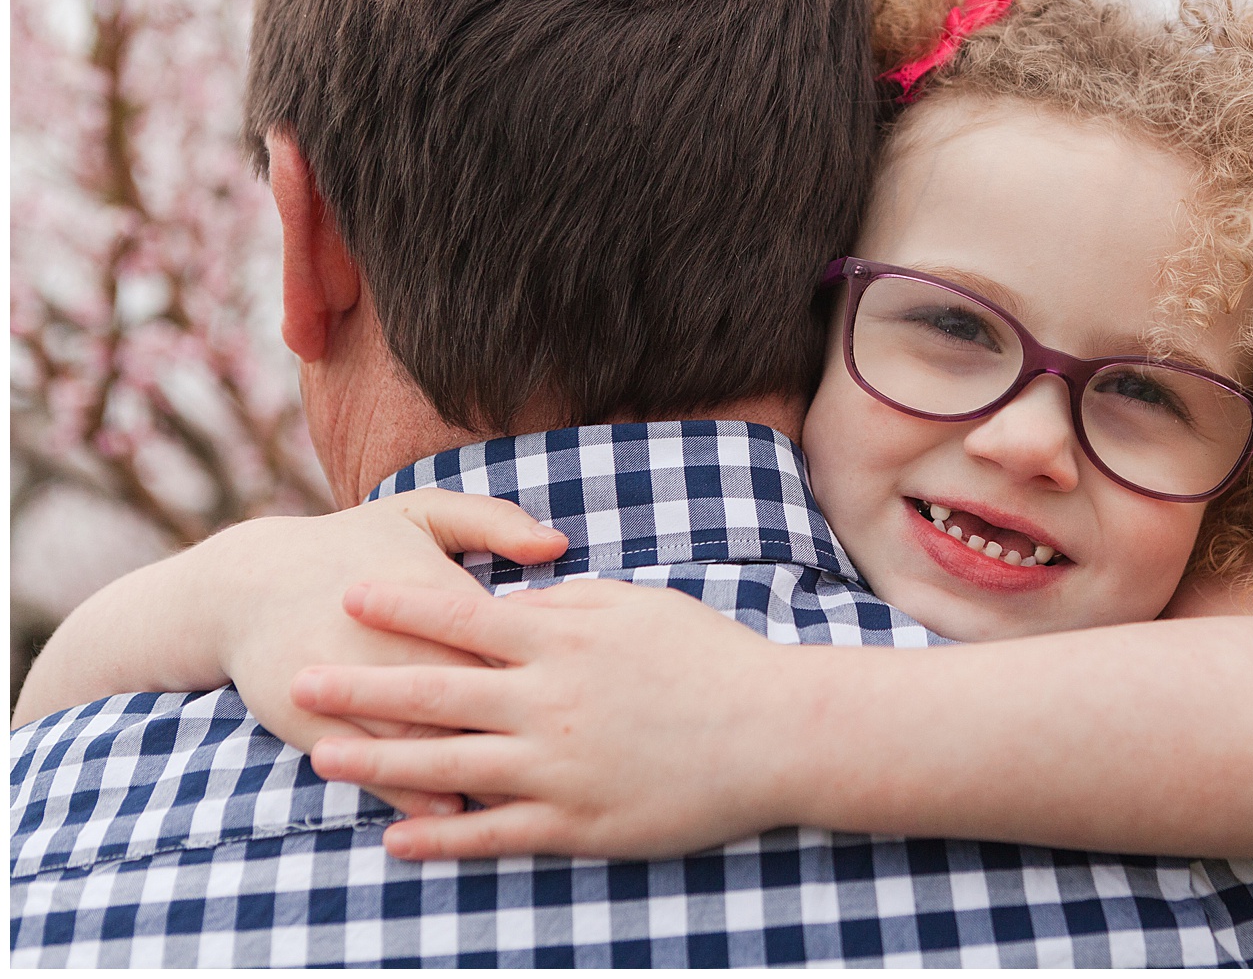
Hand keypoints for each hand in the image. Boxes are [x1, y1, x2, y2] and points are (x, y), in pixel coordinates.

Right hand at [207, 490, 566, 815]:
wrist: (248, 583)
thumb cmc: (355, 543)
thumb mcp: (422, 513)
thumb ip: (492, 522)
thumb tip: (558, 546)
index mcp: (429, 589)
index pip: (507, 640)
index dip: (550, 671)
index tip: (592, 693)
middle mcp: (390, 641)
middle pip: (473, 699)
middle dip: (524, 730)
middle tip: (581, 757)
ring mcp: (348, 687)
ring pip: (424, 742)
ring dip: (475, 773)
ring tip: (530, 797)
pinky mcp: (311, 723)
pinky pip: (372, 766)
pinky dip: (413, 794)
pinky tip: (454, 812)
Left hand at [290, 578, 807, 861]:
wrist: (775, 731)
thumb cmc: (710, 658)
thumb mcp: (638, 607)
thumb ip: (567, 604)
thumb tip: (510, 604)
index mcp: (562, 641)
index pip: (461, 618)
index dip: (399, 606)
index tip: (347, 595)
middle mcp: (547, 703)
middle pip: (432, 692)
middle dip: (358, 684)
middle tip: (297, 679)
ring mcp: (557, 768)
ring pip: (446, 765)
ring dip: (376, 763)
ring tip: (319, 759)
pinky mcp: (577, 824)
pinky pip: (491, 833)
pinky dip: (439, 835)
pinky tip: (395, 837)